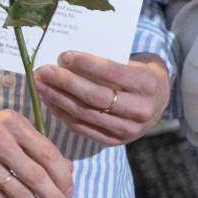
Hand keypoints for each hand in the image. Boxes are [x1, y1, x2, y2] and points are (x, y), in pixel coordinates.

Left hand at [34, 51, 169, 146]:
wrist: (157, 103)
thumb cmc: (140, 75)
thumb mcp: (134, 64)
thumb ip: (109, 62)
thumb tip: (68, 59)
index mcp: (148, 84)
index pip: (113, 73)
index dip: (87, 64)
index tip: (65, 55)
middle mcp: (141, 110)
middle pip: (96, 96)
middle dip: (66, 83)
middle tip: (44, 71)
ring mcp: (128, 130)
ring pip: (86, 114)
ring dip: (59, 99)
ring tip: (41, 85)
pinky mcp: (114, 141)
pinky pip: (83, 128)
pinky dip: (63, 115)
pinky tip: (50, 102)